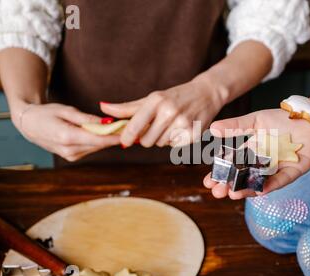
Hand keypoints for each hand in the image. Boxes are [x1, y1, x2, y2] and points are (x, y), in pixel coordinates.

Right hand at [11, 102, 120, 161]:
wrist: (28, 125)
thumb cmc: (46, 114)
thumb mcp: (66, 110)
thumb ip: (86, 118)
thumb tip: (106, 123)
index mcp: (67, 137)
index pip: (97, 139)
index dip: (115, 136)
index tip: (129, 132)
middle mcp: (69, 150)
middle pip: (99, 144)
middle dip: (114, 136)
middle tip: (130, 128)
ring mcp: (70, 156)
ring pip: (96, 147)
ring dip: (107, 139)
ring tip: (121, 129)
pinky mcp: (72, 157)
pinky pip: (90, 148)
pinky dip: (98, 141)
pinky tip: (105, 134)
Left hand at [101, 77, 224, 147]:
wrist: (206, 94)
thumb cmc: (176, 96)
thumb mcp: (153, 98)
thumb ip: (127, 108)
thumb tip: (103, 108)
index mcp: (157, 101)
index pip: (135, 125)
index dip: (127, 137)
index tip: (124, 141)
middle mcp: (170, 112)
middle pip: (147, 140)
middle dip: (148, 137)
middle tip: (156, 126)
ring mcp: (183, 124)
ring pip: (160, 144)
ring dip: (162, 138)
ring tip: (172, 125)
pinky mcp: (193, 135)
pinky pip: (174, 146)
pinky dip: (175, 140)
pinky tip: (181, 129)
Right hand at [203, 109, 309, 199]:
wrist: (309, 118)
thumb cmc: (283, 120)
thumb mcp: (255, 121)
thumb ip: (235, 126)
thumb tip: (212, 128)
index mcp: (252, 153)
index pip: (233, 166)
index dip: (221, 174)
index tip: (208, 182)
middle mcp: (263, 164)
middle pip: (244, 178)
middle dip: (230, 186)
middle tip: (217, 192)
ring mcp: (278, 169)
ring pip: (260, 182)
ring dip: (247, 190)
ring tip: (233, 194)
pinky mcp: (295, 171)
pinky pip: (282, 180)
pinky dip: (272, 184)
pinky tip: (260, 190)